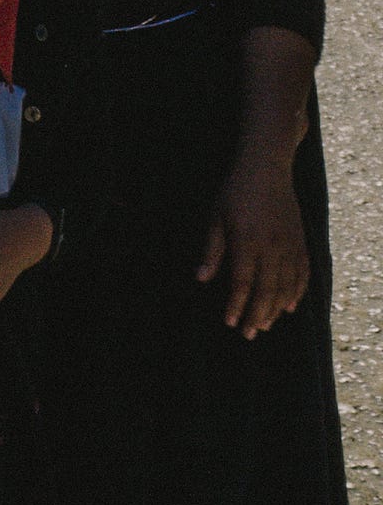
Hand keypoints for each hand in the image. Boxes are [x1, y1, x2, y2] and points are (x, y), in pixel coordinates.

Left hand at [199, 155, 308, 337]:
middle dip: (257, 315)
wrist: (266, 169)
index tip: (230, 323)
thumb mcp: (215, 217)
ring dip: (276, 309)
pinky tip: (290, 306)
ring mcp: (290, 245)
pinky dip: (297, 292)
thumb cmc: (234, 192)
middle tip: (249, 335)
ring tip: (266, 325)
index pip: (243, 283)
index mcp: (247, 242)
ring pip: (286, 286)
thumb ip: (212, 250)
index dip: (237, 306)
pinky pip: (302, 274)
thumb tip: (201, 279)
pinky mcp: (301, 241)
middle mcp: (272, 248)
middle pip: (267, 291)